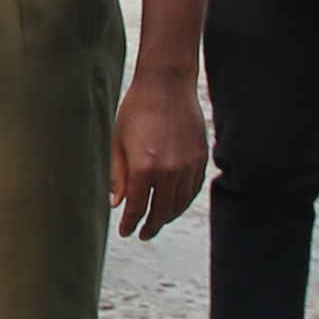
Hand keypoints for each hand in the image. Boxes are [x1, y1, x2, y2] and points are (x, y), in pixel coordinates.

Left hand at [107, 66, 205, 239]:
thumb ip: (117, 176)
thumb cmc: (136, 110)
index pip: (137, 207)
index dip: (130, 223)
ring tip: (157, 222)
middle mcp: (169, 171)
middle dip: (150, 226)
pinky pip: (193, 189)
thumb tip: (117, 204)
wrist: (166, 85)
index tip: (125, 231)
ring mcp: (188, 166)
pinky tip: (174, 204)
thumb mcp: (118, 142)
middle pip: (161, 211)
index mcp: (144, 168)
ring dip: (168, 216)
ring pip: (180, 203)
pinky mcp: (200, 158)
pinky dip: (183, 201)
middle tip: (142, 233)